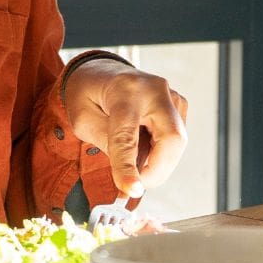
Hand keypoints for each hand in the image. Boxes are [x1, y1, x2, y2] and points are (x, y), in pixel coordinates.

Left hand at [63, 61, 188, 198]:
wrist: (102, 70)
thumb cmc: (89, 94)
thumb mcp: (83, 120)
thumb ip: (108, 145)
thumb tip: (132, 174)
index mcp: (124, 91)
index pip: (128, 135)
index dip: (129, 167)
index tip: (132, 191)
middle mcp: (154, 90)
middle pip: (171, 138)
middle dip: (157, 171)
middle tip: (135, 186)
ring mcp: (171, 95)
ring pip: (177, 143)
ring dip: (157, 163)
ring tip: (133, 161)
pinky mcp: (179, 105)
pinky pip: (176, 139)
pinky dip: (161, 153)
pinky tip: (143, 147)